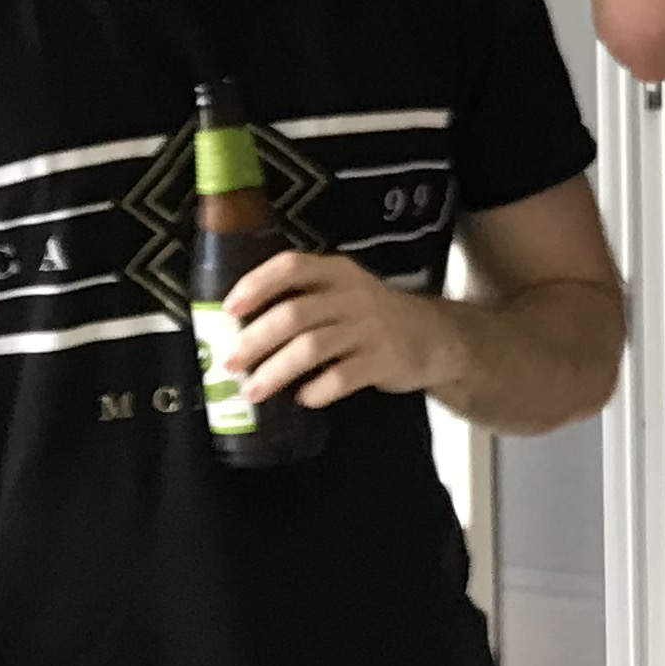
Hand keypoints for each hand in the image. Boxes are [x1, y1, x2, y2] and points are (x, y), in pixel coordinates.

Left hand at [223, 251, 464, 408]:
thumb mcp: (343, 293)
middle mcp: (352, 295)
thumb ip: (303, 301)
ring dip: (276, 371)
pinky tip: (304, 398)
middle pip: (295, 314)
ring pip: (312, 347)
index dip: (257, 284)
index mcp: (336, 272)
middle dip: (256, 339)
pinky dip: (317, 390)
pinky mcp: (384, 360)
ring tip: (253, 391)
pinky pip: (342, 377)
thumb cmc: (371, 316)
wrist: (435, 336)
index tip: (229, 309)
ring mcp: (370, 328)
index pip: (291, 267)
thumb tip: (239, 330)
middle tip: (230, 362)